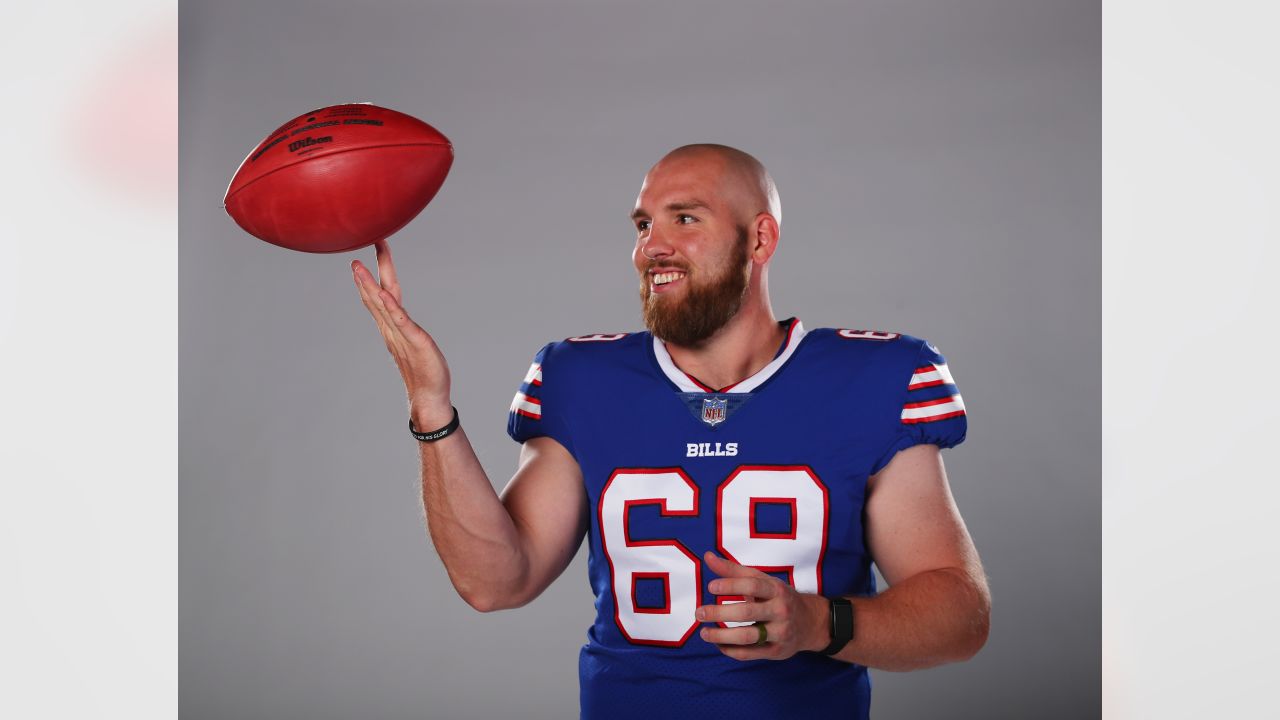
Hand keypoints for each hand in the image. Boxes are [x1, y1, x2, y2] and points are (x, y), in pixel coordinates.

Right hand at [351, 240, 452, 424]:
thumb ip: (404, 327)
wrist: (428, 396)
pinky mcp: (413, 341)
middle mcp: (391, 328)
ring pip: (381, 306)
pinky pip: (400, 321)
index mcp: (392, 326)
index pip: (379, 296)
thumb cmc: (423, 370)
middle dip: (366, 275)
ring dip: (369, 286)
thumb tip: (401, 317)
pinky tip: (383, 294)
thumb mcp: (412, 341)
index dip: (372, 275)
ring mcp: (400, 334)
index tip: (367, 252)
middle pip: (375, 296)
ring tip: (358, 268)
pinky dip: (391, 307)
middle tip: (354, 254)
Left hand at [695, 550, 828, 660]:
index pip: (752, 585)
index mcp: (776, 590)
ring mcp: (780, 632)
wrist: (810, 622)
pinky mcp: (777, 651)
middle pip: (747, 612)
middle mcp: (780, 610)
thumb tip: (707, 557)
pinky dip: (731, 650)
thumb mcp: (762, 580)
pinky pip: (750, 654)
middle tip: (699, 612)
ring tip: (704, 633)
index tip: (711, 587)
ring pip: (748, 637)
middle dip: (719, 612)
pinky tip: (719, 645)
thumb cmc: (778, 598)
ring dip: (722, 636)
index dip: (731, 585)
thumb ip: (734, 570)